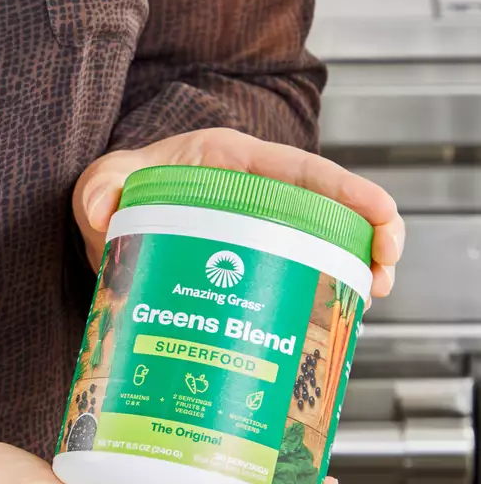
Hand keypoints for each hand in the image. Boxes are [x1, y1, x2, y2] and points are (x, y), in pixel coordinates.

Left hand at [73, 128, 404, 296]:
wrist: (104, 218)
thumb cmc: (114, 187)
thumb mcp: (103, 179)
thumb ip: (99, 187)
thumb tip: (99, 210)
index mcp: (231, 161)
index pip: (302, 172)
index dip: (349, 193)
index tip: (383, 218)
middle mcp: (253, 191)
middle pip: (326, 211)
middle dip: (367, 240)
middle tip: (382, 279)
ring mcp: (254, 229)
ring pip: (317, 244)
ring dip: (349, 270)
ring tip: (365, 303)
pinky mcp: (247, 262)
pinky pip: (291, 272)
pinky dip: (313, 293)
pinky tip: (324, 322)